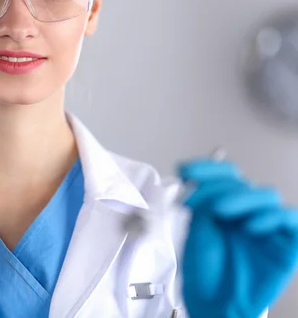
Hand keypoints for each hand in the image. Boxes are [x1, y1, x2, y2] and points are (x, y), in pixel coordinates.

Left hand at [178, 159, 297, 317]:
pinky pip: (290, 220)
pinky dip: (272, 217)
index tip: (185, 170)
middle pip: (243, 183)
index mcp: (226, 207)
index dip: (208, 169)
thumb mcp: (197, 229)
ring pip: (267, 195)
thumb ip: (203, 203)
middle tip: (198, 202)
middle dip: (218, 187)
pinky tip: (250, 226)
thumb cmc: (205, 273)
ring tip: (220, 212)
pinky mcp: (286, 246)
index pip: (225, 176)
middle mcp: (247, 214)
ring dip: (242, 198)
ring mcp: (266, 228)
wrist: (212, 304)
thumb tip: (202, 179)